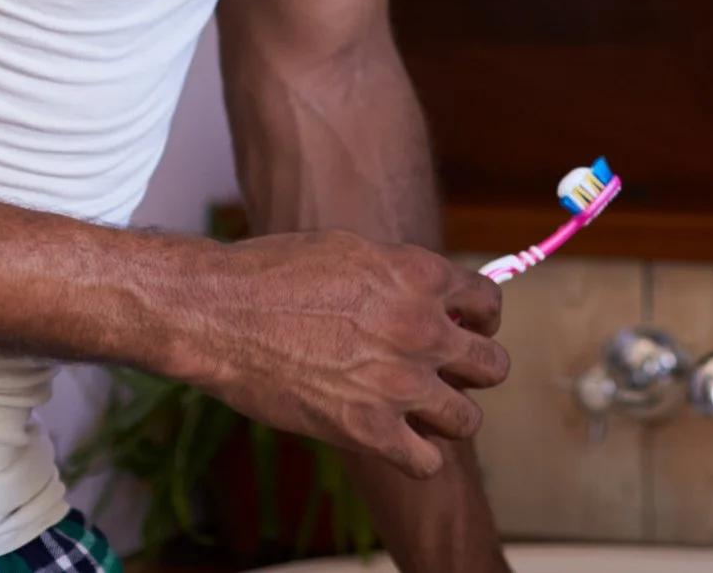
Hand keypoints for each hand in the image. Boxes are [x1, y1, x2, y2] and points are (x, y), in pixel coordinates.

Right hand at [170, 230, 510, 478]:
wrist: (220, 312)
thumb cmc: (273, 273)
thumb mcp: (354, 250)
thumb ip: (401, 277)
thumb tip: (429, 297)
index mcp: (422, 277)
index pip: (490, 304)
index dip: (480, 319)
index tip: (463, 328)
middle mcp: (423, 329)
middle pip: (492, 366)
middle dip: (474, 370)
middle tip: (448, 373)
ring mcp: (399, 383)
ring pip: (468, 419)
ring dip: (450, 416)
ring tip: (425, 411)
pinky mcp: (367, 429)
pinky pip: (426, 462)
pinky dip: (417, 457)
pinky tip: (398, 441)